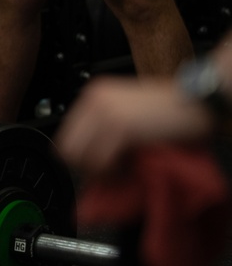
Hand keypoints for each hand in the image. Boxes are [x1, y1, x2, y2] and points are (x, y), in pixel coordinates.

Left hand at [55, 75, 215, 176]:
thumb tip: (91, 156)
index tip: (95, 166)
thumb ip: (107, 127)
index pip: (66, 135)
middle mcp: (95, 100)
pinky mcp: (121, 126)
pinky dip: (114, 171)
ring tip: (122, 169)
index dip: (79, 157)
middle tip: (109, 171)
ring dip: (101, 170)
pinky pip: (102, 161)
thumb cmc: (172, 108)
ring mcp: (106, 112)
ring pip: (82, 158)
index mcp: (95, 94)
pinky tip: (129, 167)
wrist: (200, 99)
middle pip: (68, 148)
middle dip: (87, 166)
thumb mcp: (130, 111)